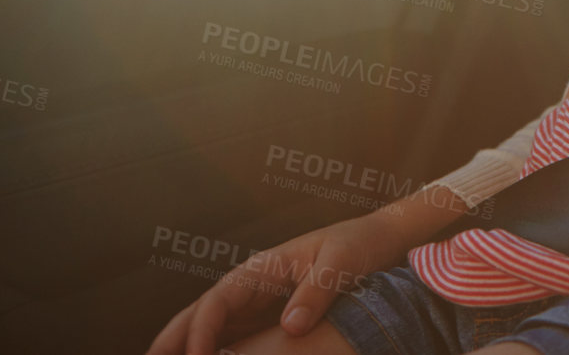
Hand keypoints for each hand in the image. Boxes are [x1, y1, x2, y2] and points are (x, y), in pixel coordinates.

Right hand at [142, 206, 424, 354]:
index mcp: (262, 267)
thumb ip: (317, 292)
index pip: (219, 300)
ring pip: (212, 328)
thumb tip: (290, 327)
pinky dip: (215, 352)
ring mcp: (258, 301)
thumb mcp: (343, 264)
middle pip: (201, 313)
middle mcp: (252, 284)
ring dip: (186, 347)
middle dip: (172, 339)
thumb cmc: (360, 246)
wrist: (381, 240)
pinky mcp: (269, 316)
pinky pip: (235, 338)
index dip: (202, 329)